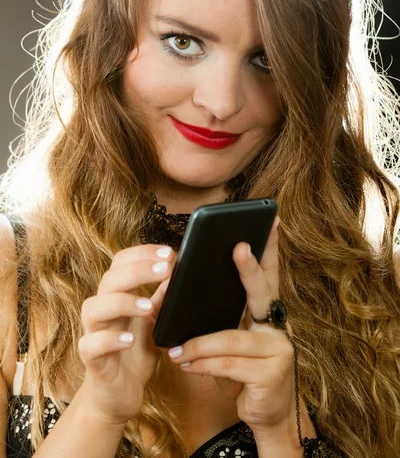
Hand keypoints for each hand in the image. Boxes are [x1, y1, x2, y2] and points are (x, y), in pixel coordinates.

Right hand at [77, 244, 175, 425]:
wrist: (118, 396)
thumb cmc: (137, 353)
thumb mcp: (156, 323)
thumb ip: (162, 299)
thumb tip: (179, 272)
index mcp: (118, 295)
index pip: (121, 263)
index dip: (142, 253)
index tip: (169, 253)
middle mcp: (103, 310)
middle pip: (110, 279)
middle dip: (138, 271)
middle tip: (165, 269)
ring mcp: (94, 333)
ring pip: (93, 307)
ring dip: (122, 302)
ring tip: (148, 306)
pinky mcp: (91, 360)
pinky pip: (91, 344)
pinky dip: (109, 340)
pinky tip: (129, 340)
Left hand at [167, 218, 298, 438]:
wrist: (264, 413)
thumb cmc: (243, 369)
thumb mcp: (234, 339)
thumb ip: (224, 317)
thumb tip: (188, 292)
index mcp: (266, 311)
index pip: (269, 274)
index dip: (270, 248)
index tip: (271, 222)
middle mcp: (278, 324)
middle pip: (261, 291)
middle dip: (249, 268)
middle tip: (238, 247)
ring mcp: (278, 349)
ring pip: (233, 338)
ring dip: (200, 344)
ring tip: (176, 349)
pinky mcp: (271, 374)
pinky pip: (229, 364)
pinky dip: (203, 365)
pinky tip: (185, 365)